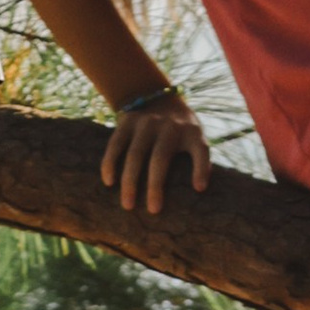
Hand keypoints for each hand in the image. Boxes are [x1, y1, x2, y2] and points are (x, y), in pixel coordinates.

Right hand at [101, 94, 208, 214]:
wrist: (160, 99)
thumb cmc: (182, 133)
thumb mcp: (196, 138)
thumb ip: (198, 160)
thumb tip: (198, 192)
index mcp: (192, 132)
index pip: (200, 149)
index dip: (201, 168)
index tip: (199, 189)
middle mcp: (169, 125)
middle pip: (160, 158)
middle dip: (155, 185)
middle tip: (153, 210)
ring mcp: (146, 122)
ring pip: (135, 154)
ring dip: (130, 181)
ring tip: (128, 205)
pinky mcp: (127, 121)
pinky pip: (116, 144)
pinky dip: (110, 162)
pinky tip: (109, 182)